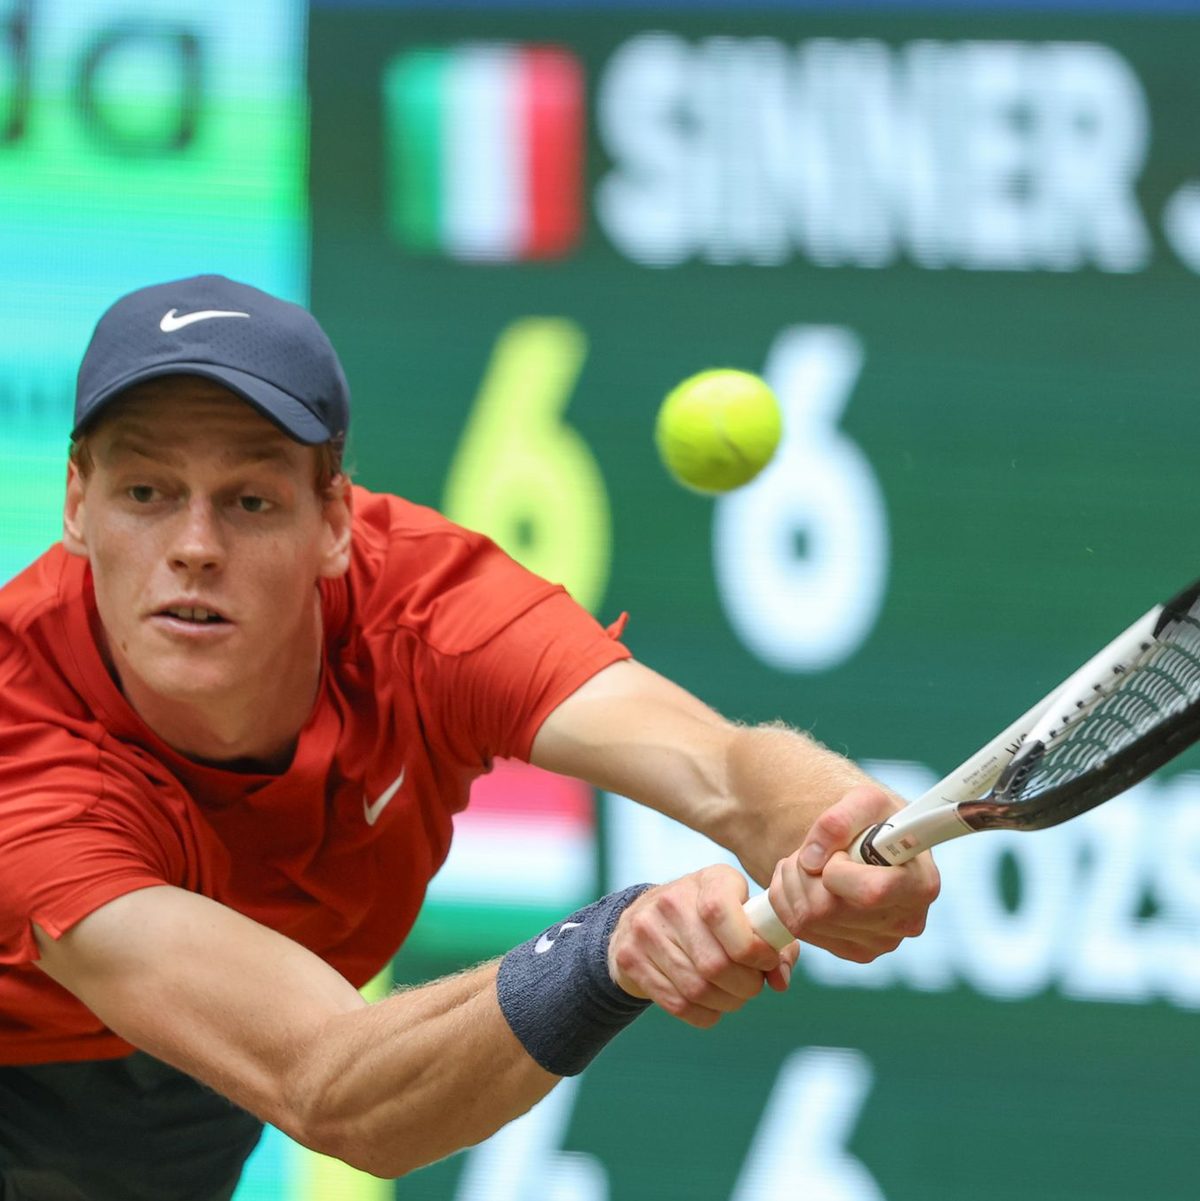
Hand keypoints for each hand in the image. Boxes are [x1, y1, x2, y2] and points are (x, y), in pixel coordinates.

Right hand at [607, 865, 800, 1027]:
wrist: (645, 917)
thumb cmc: (709, 918)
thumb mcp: (742, 913)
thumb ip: (773, 943)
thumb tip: (780, 981)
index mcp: (708, 880)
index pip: (722, 912)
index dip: (752, 947)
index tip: (766, 962)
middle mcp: (672, 900)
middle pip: (715, 963)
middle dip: (746, 985)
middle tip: (753, 985)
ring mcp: (646, 929)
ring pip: (697, 989)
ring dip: (727, 1002)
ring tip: (734, 995)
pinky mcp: (630, 959)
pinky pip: (677, 1004)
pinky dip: (704, 1014)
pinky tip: (711, 1005)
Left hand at [767, 784, 940, 961]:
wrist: (873, 843)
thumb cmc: (876, 820)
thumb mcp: (864, 800)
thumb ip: (838, 820)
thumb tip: (811, 861)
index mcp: (921, 885)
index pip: (870, 892)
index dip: (838, 872)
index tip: (839, 853)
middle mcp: (906, 923)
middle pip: (828, 909)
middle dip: (806, 872)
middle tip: (816, 852)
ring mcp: (879, 943)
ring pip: (807, 920)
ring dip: (793, 881)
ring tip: (809, 862)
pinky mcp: (854, 951)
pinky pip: (799, 929)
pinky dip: (788, 899)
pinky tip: (805, 881)